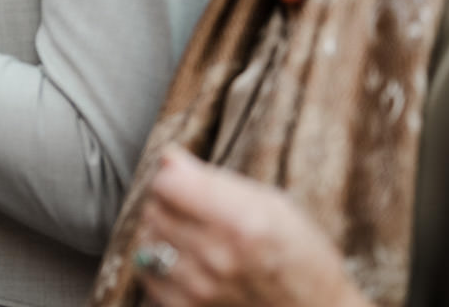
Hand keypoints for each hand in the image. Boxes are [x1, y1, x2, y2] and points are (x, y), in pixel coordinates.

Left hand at [133, 146, 370, 306]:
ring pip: (147, 243)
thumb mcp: (272, 205)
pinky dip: (161, 268)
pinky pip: (149, 277)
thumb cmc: (301, 257)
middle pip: (154, 211)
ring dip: (164, 236)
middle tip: (196, 214)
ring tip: (195, 241)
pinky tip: (189, 267)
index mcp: (241, 223)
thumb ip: (213, 181)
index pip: (166, 184)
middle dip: (169, 205)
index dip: (175, 178)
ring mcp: (200, 289)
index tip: (188, 183)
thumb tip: (166, 159)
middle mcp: (216, 257)